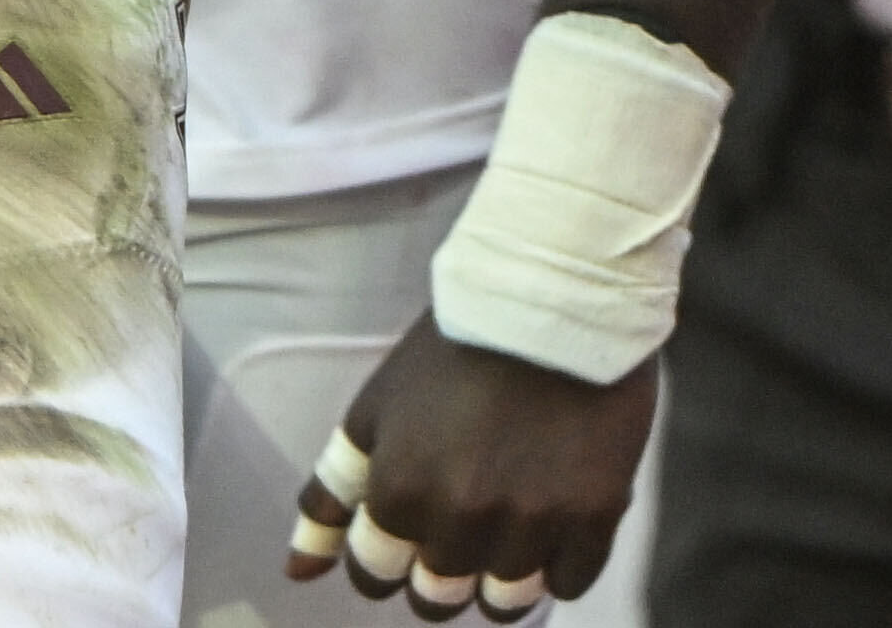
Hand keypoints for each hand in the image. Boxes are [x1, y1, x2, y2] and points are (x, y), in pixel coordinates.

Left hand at [287, 315, 658, 616]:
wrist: (552, 294)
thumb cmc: (453, 349)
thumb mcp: (375, 410)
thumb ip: (332, 496)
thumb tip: (297, 573)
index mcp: (399, 493)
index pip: (375, 577)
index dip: (386, 554)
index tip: (408, 522)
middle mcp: (462, 519)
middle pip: (438, 599)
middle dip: (438, 570)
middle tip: (460, 515)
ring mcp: (532, 522)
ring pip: (505, 602)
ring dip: (499, 573)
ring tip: (507, 519)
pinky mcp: (594, 515)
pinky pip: (570, 583)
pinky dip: (559, 560)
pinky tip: (551, 509)